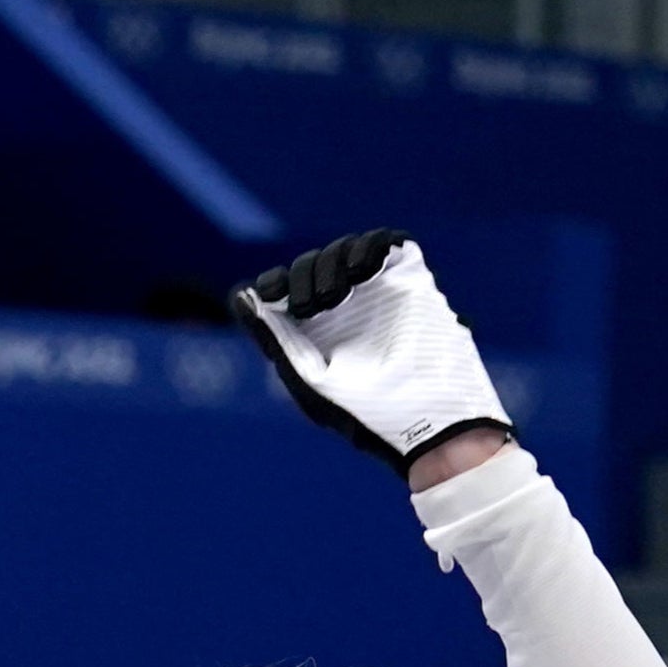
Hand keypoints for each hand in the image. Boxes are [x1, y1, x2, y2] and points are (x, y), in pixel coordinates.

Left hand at [232, 230, 511, 474]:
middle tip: (312, 306)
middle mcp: (345, 308)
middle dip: (303, 274)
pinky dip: (367, 248)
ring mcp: (378, 292)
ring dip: (332, 262)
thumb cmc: (364, 415)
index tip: (271, 293)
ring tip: (335, 298)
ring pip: (346, 249)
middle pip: (313, 263)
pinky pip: (386, 244)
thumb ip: (272, 337)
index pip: (287, 286)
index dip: (276, 282)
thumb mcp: (307, 377)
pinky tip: (360, 273)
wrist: (428, 423)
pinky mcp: (409, 281)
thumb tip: (239, 296)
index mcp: (316, 330)